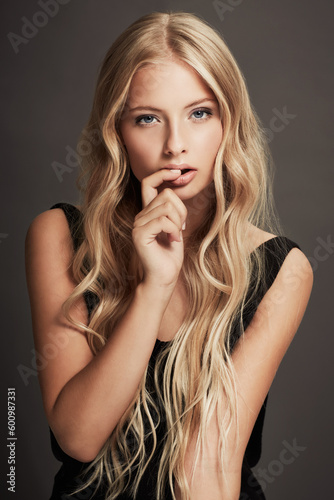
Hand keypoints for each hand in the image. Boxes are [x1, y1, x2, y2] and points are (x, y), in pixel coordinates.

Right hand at [132, 169, 186, 288]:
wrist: (164, 276)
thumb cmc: (171, 254)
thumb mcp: (175, 226)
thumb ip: (173, 208)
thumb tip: (177, 183)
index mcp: (147, 212)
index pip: (148, 182)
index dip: (162, 174)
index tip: (177, 173)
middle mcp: (140, 215)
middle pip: (166, 195)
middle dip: (181, 211)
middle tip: (181, 229)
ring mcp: (138, 224)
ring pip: (166, 207)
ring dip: (178, 223)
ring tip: (176, 237)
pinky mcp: (140, 233)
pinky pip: (164, 220)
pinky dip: (174, 231)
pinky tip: (173, 241)